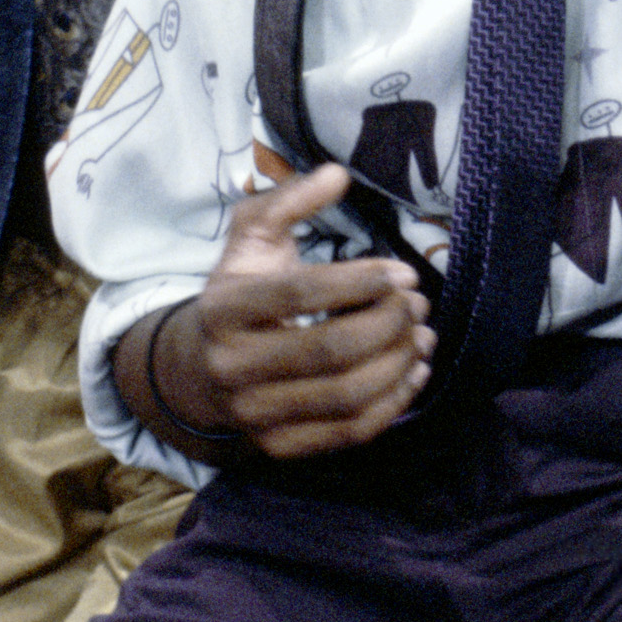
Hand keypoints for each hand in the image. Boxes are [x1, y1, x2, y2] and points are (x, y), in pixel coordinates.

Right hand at [143, 165, 434, 459]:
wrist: (197, 371)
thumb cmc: (239, 293)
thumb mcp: (250, 239)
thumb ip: (289, 200)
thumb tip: (338, 174)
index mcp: (224, 309)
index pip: (300, 294)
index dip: (360, 281)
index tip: (402, 271)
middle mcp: (232, 366)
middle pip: (330, 350)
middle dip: (388, 324)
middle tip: (418, 303)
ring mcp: (254, 413)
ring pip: (344, 395)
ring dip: (398, 364)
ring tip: (424, 335)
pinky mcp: (279, 447)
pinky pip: (347, 433)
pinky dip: (392, 405)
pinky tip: (414, 372)